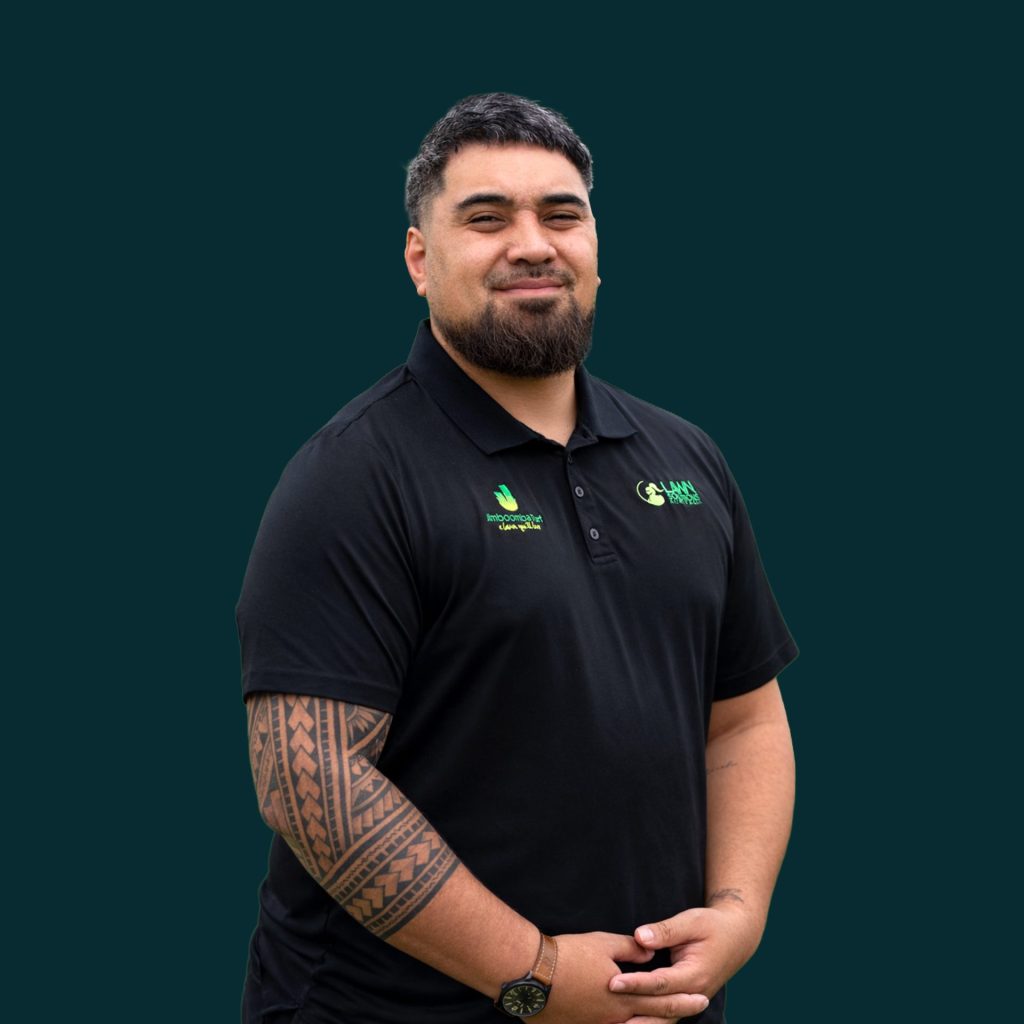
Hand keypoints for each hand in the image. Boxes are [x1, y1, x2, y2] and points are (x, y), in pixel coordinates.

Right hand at [537, 932, 708, 1023]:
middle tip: (692, 1009)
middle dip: (672, 1017)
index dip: (683, 1000)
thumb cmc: (568, 954)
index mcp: (624, 997)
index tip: (701, 999)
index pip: (662, 1000)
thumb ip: (630, 949)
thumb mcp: (603, 943)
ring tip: (659, 1019)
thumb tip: (648, 952)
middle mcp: (614, 1019)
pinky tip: (625, 1022)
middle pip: (651, 1022)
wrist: (531, 973)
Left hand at [607, 905, 762, 1022]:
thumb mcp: (691, 921)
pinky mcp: (685, 1002)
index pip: (659, 983)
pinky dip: (648, 1023)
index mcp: (694, 975)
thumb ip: (665, 931)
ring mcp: (690, 1002)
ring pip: (664, 1022)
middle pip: (660, 1011)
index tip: (612, 982)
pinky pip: (665, 1018)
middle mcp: (693, 995)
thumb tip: (640, 937)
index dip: (635, 984)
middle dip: (632, 1012)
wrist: (737, 937)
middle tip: (606, 1011)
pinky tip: (629, 1022)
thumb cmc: (712, 926)